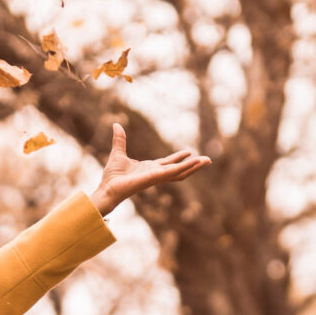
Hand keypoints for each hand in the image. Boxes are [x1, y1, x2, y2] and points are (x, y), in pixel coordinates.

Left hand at [88, 122, 210, 214]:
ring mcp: (158, 176)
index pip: (169, 163)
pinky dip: (186, 167)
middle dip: (193, 165)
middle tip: (207, 160)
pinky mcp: (157, 178)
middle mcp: (156, 173)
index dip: (179, 158)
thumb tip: (116, 125)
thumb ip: (120, 140)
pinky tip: (195, 162)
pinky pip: (175, 172)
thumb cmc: (112, 176)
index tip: (189, 152)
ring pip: (181, 172)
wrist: (108, 188)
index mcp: (150, 168)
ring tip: (207, 161)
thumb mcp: (117, 152)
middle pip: (179, 169)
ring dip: (194, 167)